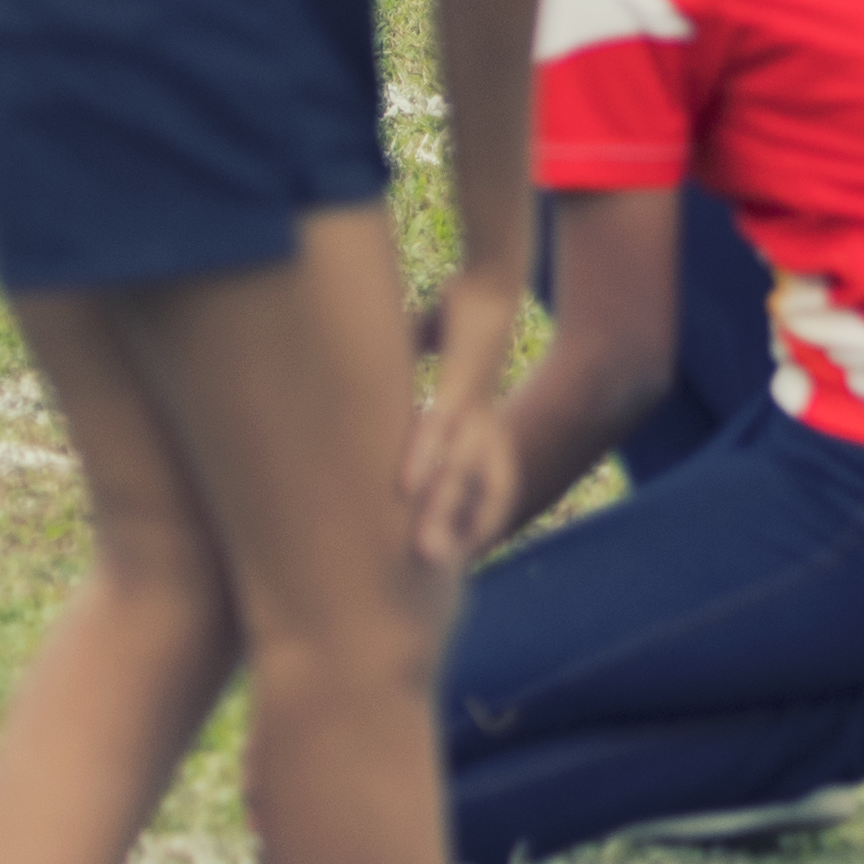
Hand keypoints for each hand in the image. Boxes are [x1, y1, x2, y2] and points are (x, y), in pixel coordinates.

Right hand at [401, 266, 525, 568]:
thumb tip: (369, 388)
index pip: (483, 490)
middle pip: (478, 494)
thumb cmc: (458, 318)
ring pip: (461, 471)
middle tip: (433, 587)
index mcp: (478, 424)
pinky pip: (445, 425)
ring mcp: (476, 404)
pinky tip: (406, 485)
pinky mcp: (467, 379)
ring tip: (422, 556)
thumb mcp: (427, 362)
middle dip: (460, 541)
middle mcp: (482, 424)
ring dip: (442, 513)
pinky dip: (426, 455)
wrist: (494, 275)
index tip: (446, 569)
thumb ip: (403, 380)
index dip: (469, 529)